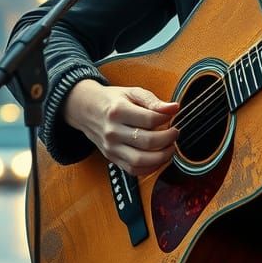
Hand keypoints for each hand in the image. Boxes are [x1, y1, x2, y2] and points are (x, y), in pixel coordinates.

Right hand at [65, 79, 179, 176]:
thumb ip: (153, 101)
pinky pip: (133, 170)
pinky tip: (158, 159)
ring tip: (170, 148)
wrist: (86, 110)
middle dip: (168, 139)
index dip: (166, 119)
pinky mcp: (111, 158)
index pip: (149, 119)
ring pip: (140, 161)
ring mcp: (111, 147)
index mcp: (118, 111)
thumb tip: (174, 108)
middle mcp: (112, 131)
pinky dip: (150, 168)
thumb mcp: (132, 92)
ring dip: (162, 157)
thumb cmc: (113, 101)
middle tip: (174, 133)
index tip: (171, 116)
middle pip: (147, 142)